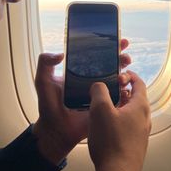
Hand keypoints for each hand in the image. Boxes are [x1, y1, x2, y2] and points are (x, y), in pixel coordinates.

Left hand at [33, 39, 130, 164]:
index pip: (97, 56)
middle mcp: (93, 81)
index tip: (118, 40)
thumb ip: (45, 64)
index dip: (109, 47)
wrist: (56, 131)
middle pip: (112, 65)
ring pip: (118, 80)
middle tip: (125, 55)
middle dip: (121, 57)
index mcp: (81, 72)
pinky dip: (126, 91)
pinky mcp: (106, 107)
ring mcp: (101, 93)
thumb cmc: (49, 106)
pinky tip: (127, 88)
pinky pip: (119, 97)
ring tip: (124, 73)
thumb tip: (60, 54)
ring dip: (125, 74)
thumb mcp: (43, 82)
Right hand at [87, 71, 150, 170]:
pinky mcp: (135, 144)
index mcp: (140, 106)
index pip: (139, 83)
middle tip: (107, 89)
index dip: (129, 75)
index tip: (119, 73)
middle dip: (122, 90)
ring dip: (120, 105)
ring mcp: (141, 132)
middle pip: (136, 97)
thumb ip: (99, 91)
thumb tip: (99, 85)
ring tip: (104, 106)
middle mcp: (145, 118)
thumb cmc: (111, 142)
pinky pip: (129, 124)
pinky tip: (106, 125)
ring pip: (132, 111)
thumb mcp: (100, 110)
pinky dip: (120, 118)